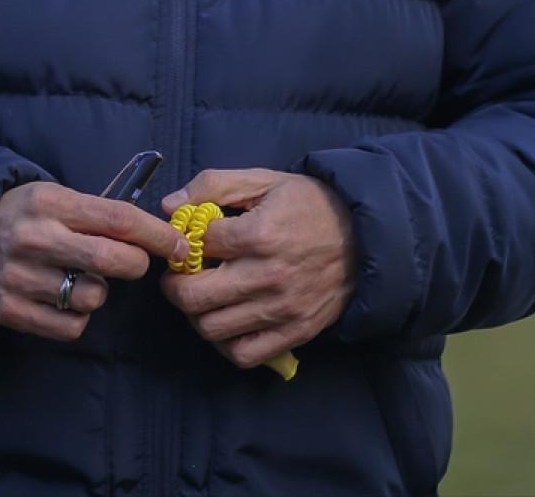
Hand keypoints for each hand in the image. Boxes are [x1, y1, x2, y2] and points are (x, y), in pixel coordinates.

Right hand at [0, 181, 188, 341]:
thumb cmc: (29, 214)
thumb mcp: (57, 196)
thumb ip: (98, 212)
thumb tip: (156, 233)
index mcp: (50, 202)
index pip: (117, 218)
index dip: (154, 234)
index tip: (178, 244)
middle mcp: (34, 238)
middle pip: (110, 259)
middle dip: (136, 264)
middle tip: (135, 262)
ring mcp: (20, 276)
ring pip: (92, 297)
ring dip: (99, 291)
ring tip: (80, 277)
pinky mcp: (10, 310)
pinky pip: (70, 326)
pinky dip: (77, 316)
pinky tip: (63, 297)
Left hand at [159, 168, 356, 369]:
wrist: (364, 237)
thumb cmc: (308, 204)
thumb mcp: (263, 180)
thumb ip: (213, 185)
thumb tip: (170, 206)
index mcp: (260, 234)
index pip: (198, 244)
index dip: (185, 240)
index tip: (188, 239)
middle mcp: (268, 276)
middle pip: (195, 296)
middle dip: (175, 286)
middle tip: (179, 276)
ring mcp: (282, 310)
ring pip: (213, 328)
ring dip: (196, 314)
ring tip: (201, 297)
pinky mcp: (294, 333)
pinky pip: (244, 354)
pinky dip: (225, 343)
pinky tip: (226, 321)